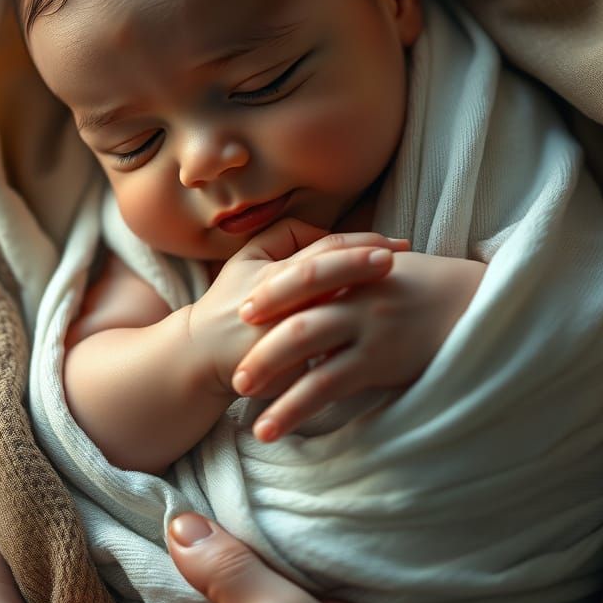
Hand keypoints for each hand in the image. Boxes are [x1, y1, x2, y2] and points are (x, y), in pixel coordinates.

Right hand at [187, 218, 409, 392]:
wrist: (201, 357)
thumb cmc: (235, 302)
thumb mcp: (249, 258)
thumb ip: (287, 238)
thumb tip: (332, 237)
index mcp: (272, 269)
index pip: (322, 247)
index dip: (362, 242)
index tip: (398, 245)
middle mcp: (274, 298)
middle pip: (321, 271)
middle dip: (361, 262)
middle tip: (400, 257)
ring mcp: (275, 332)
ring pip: (321, 311)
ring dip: (358, 300)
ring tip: (394, 292)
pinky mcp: (278, 365)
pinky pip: (316, 353)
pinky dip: (345, 343)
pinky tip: (373, 338)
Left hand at [234, 251, 485, 439]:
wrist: (482, 304)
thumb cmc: (432, 287)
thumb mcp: (391, 269)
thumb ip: (353, 275)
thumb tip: (322, 287)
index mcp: (356, 269)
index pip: (305, 276)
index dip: (273, 292)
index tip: (243, 309)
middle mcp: (358, 295)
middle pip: (296, 315)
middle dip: (262, 344)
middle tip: (234, 371)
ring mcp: (369, 327)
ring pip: (305, 349)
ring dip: (271, 377)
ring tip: (245, 409)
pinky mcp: (380, 359)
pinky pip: (328, 383)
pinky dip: (295, 405)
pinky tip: (274, 424)